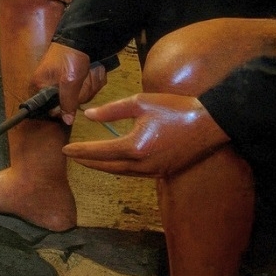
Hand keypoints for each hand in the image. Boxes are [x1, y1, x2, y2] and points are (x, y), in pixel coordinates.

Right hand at [31, 43, 107, 124]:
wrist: (82, 36)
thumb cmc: (71, 57)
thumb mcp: (69, 81)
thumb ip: (67, 103)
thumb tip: (66, 122)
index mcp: (40, 85)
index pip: (50, 108)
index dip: (65, 105)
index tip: (73, 94)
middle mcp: (51, 85)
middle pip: (70, 103)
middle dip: (82, 91)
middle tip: (83, 76)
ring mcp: (65, 81)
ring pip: (83, 95)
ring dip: (90, 83)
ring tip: (89, 69)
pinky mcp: (76, 77)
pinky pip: (88, 86)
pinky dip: (93, 78)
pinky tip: (92, 69)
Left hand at [61, 93, 229, 178]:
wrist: (210, 123)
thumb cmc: (175, 109)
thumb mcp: (141, 102)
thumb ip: (112, 110)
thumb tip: (89, 115)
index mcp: (135, 146)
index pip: (100, 151)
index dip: (81, 150)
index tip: (65, 149)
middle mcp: (143, 164)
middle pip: (108, 167)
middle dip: (89, 162)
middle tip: (73, 157)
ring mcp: (154, 171)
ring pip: (122, 173)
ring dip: (104, 167)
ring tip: (90, 161)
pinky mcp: (164, 172)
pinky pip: (136, 174)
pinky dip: (122, 169)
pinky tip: (116, 163)